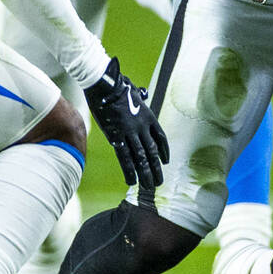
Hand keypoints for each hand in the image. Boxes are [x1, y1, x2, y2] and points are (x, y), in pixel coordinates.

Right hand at [83, 57, 169, 191]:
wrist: (106, 86)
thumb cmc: (117, 87)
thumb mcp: (134, 93)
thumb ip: (138, 99)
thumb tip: (138, 93)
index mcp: (148, 116)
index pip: (161, 137)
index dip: (164, 151)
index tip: (166, 161)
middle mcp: (143, 126)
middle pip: (153, 151)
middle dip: (156, 168)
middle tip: (159, 182)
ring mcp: (131, 133)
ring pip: (142, 157)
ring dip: (146, 173)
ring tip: (150, 186)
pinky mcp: (117, 137)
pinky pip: (125, 158)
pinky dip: (130, 171)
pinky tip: (132, 181)